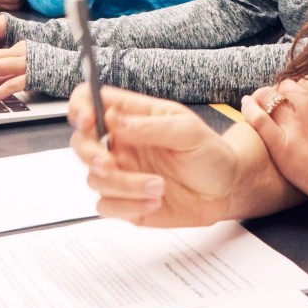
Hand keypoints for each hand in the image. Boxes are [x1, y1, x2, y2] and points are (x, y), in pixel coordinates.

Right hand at [72, 87, 269, 227]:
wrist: (227, 189)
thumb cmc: (210, 153)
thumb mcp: (187, 131)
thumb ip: (149, 126)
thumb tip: (114, 120)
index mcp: (131, 117)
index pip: (90, 101)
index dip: (80, 107)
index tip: (88, 119)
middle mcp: (120, 144)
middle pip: (81, 143)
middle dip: (90, 154)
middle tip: (111, 163)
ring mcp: (121, 173)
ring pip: (95, 178)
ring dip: (124, 185)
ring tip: (158, 186)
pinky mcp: (126, 202)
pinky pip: (107, 206)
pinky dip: (128, 205)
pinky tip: (154, 201)